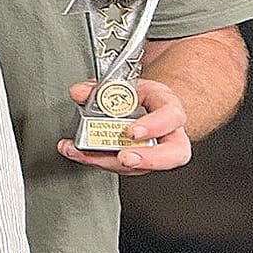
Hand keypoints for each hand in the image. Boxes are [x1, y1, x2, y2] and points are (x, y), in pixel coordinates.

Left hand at [58, 77, 191, 174]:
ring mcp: (157, 153)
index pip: (171, 117)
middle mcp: (169, 134)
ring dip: (110, 162)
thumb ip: (100, 88)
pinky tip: (78, 154)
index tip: (131, 132)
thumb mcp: (126, 84)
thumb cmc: (143, 97)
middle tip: (123, 158)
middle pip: (173, 153)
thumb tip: (79, 92)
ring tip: (84, 154)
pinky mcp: (140, 164)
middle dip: (147, 159)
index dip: (153, 126)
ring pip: (143, 166)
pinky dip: (97, 161)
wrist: (150, 107)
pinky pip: (123, 168)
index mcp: (169, 108)